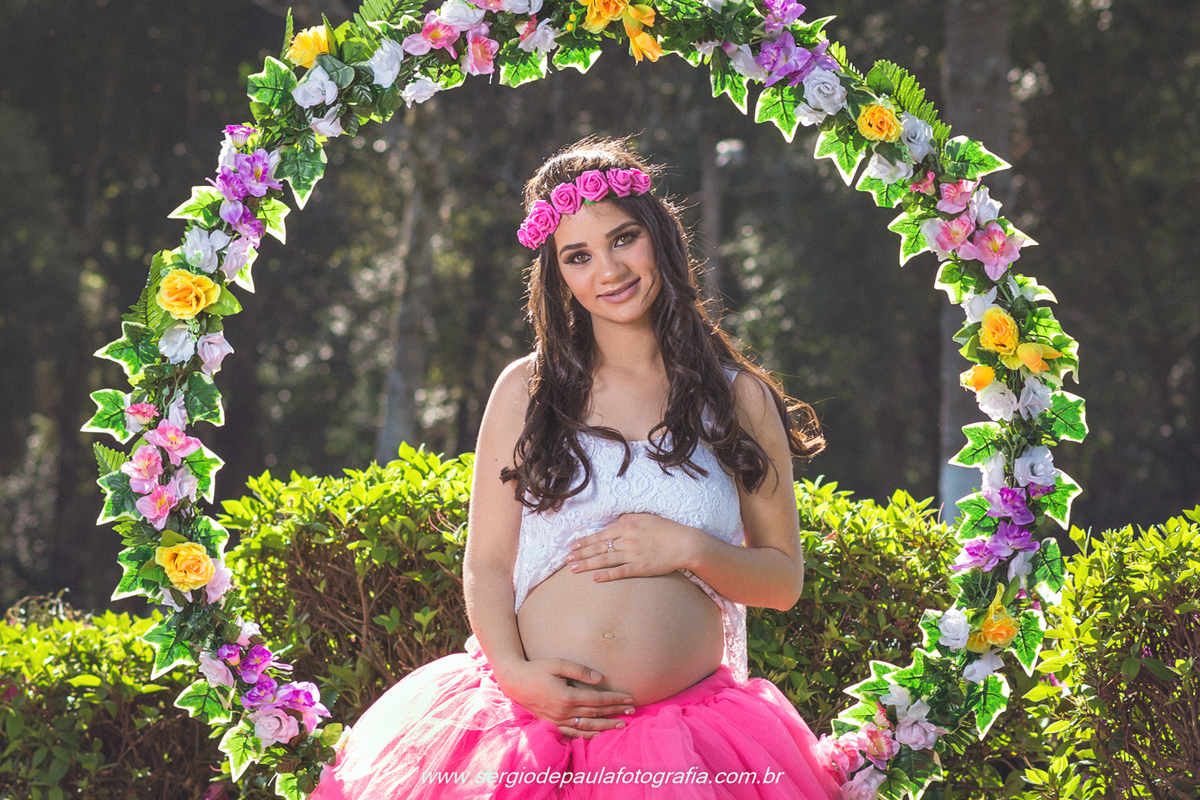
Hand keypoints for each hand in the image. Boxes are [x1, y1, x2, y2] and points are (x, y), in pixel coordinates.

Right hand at [493, 658, 634, 738]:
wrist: (515, 682)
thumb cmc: (537, 669)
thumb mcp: (558, 664)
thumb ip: (579, 671)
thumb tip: (599, 678)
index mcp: (567, 697)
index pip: (598, 700)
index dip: (615, 699)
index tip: (629, 698)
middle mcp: (564, 712)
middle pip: (596, 713)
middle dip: (615, 712)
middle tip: (632, 710)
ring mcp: (558, 720)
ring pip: (587, 726)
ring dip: (605, 726)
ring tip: (620, 725)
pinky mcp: (552, 724)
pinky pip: (572, 733)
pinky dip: (587, 735)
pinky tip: (597, 734)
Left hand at [566, 513, 704, 581]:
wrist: (685, 543)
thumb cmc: (666, 529)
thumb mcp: (645, 518)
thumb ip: (626, 520)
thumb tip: (611, 525)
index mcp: (627, 527)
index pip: (600, 534)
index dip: (585, 541)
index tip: (572, 546)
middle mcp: (627, 540)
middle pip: (598, 548)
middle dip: (580, 554)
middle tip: (565, 559)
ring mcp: (633, 555)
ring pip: (605, 560)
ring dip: (587, 565)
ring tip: (573, 569)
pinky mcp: (641, 568)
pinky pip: (620, 572)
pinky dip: (607, 575)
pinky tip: (595, 578)